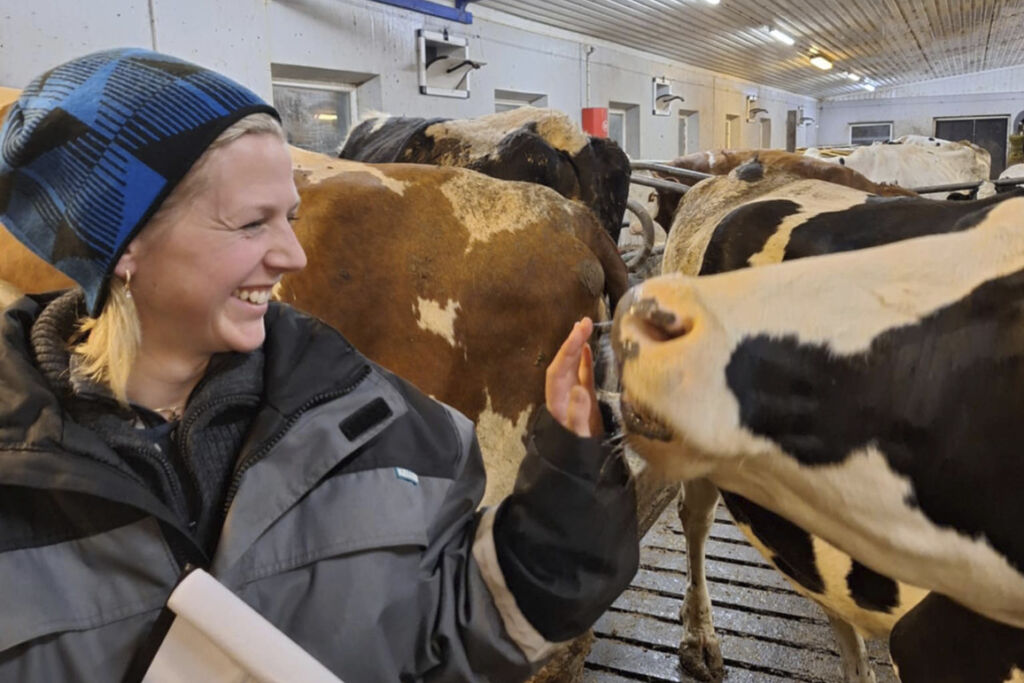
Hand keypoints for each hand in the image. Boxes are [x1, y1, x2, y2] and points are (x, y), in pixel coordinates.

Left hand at [545, 317, 601, 437]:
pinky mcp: (583, 397)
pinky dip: (584, 359)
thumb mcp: (577, 434)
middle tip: (585, 322)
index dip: (568, 350)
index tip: (578, 333)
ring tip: (585, 325)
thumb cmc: (574, 449)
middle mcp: (562, 392)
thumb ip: (577, 413)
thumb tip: (578, 389)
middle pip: (564, 362)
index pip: (559, 368)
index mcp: (557, 398)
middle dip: (573, 341)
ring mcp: (572, 393)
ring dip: (577, 345)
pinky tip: (587, 346)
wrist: (575, 463)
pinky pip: (582, 374)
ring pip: (573, 364)